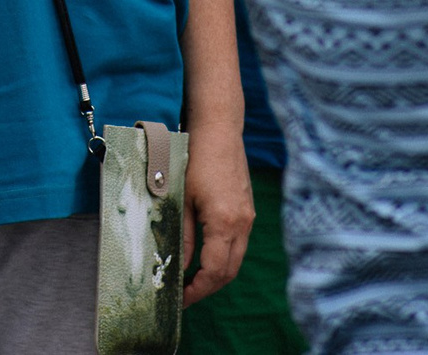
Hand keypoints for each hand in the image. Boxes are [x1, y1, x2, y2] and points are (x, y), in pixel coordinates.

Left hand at [181, 117, 254, 304]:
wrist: (219, 130)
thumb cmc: (197, 159)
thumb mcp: (183, 199)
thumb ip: (183, 236)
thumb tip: (179, 266)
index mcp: (225, 223)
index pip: (215, 271)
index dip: (198, 290)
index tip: (181, 299)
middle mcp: (242, 224)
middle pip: (229, 272)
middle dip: (208, 287)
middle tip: (185, 295)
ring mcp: (248, 217)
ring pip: (236, 259)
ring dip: (216, 274)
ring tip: (192, 279)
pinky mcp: (247, 210)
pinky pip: (238, 244)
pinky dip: (223, 257)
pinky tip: (205, 256)